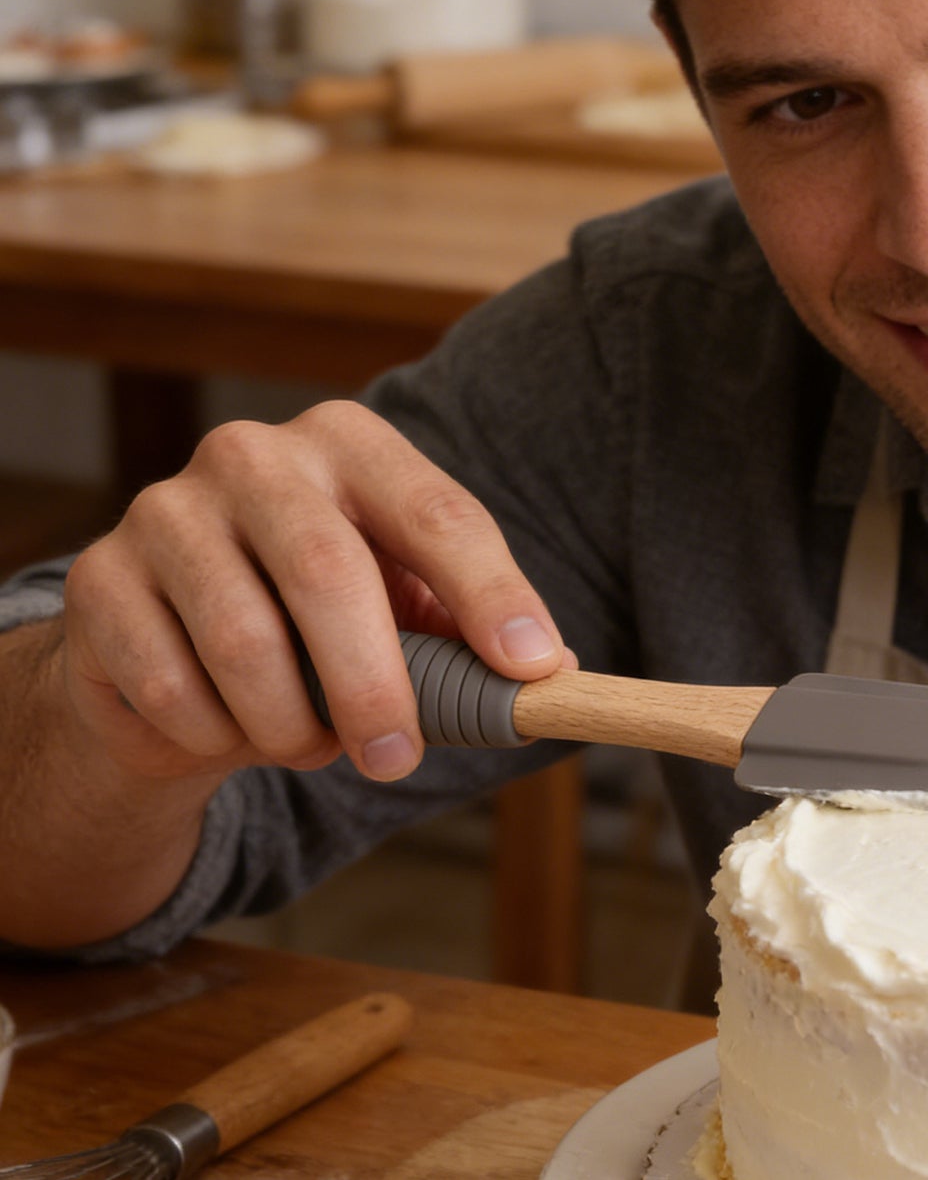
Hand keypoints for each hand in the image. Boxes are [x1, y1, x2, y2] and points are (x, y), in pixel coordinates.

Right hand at [61, 400, 567, 783]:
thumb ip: (464, 633)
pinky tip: (227, 728)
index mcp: (351, 444)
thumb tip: (552, 674)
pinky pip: (168, 684)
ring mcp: (167, 508)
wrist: (172, 642)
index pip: (437, 512)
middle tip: (398, 760)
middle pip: (329, 573)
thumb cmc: (314, 619)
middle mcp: (255, 455)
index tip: (529, 669)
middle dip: (375, 685)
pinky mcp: (98, 576)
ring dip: (288, 724)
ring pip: (243, 644)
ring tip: (309, 742)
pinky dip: (214, 735)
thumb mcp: (399, 605)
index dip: (491, 593)